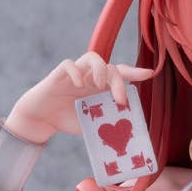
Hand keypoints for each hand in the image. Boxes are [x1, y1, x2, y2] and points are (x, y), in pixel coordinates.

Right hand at [8, 50, 156, 143]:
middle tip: (120, 101)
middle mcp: (89, 77)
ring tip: (99, 86)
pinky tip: (78, 84)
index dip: (134, 72)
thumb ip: (106, 123)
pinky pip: (68, 64)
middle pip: (110, 66)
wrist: (41, 120)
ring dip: (100, 69)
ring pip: (92, 57)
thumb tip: (127, 133)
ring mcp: (75, 74)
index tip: (150, 73)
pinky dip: (75, 72)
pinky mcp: (58, 75)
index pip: (120, 74)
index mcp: (99, 87)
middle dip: (119, 81)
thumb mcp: (92, 124)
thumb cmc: (67, 120)